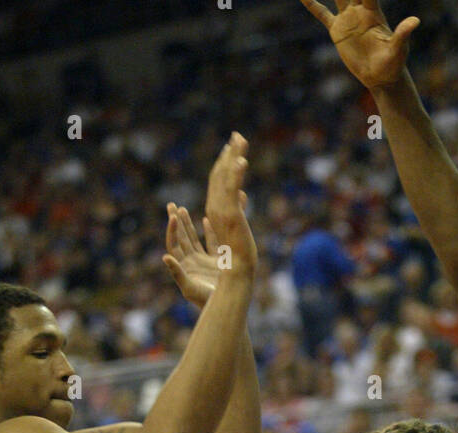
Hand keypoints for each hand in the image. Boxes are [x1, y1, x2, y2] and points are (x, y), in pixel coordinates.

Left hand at [163, 203, 221, 308]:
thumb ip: (177, 272)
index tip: (173, 215)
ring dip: (188, 223)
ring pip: (193, 238)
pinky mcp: (216, 262)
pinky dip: (208, 231)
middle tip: (171, 205)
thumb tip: (165, 257)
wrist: (227, 306)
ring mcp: (203, 261)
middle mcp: (191, 262)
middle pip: (181, 238)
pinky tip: (205, 219)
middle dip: (176, 221)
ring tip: (182, 209)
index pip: (174, 244)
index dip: (172, 229)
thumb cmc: (206, 301)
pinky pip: (211, 243)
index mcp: (183, 267)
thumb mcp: (189, 288)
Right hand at [205, 132, 257, 280]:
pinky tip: (242, 160)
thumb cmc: (238, 254)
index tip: (232, 147)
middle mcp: (214, 207)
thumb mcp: (238, 225)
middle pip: (220, 174)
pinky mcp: (230, 215)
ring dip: (233, 156)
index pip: (218, 180)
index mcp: (215, 209)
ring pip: (225, 177)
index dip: (224, 162)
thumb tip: (243, 194)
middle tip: (237, 136)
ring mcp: (221, 210)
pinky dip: (236, 174)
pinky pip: (232, 190)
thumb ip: (237, 208)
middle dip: (229, 154)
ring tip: (241, 139)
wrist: (236, 271)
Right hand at [298, 0, 419, 91]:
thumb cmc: (393, 64)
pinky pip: (322, 15)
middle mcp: (359, 10)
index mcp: (372, 12)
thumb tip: (415, 21)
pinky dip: (313, 5)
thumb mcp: (398, 50)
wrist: (381, 77)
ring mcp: (347, 19)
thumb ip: (402, 34)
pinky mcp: (338, 31)